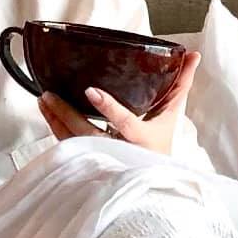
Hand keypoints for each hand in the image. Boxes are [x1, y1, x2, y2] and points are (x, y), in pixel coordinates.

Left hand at [37, 49, 200, 156]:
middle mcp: (121, 152)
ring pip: (74, 142)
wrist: (153, 181)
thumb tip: (193, 55)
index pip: (124, 122)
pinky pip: (69, 147)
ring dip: (55, 120)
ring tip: (44, 100)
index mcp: (142, 140)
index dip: (108, 107)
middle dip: (66, 114)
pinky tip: (48, 114)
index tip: (90, 90)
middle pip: (89, 134)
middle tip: (49, 94)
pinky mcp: (90, 164)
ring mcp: (104, 160)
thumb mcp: (171, 115)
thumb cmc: (160, 145)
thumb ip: (181, 84)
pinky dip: (56, 129)